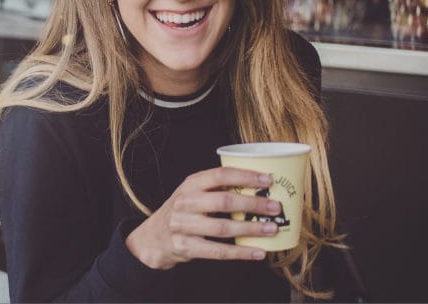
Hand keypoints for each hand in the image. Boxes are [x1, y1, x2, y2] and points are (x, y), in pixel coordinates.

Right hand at [125, 167, 280, 269]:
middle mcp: (186, 202)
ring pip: (223, 228)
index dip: (245, 176)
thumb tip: (258, 186)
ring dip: (251, 229)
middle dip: (253, 204)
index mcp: (191, 183)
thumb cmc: (183, 211)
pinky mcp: (186, 247)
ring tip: (271, 229)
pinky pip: (218, 251)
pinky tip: (258, 252)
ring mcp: (184, 225)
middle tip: (275, 207)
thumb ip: (217, 187)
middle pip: (224, 201)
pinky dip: (241, 253)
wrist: (153, 237)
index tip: (268, 180)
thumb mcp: (193, 192)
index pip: (220, 175)